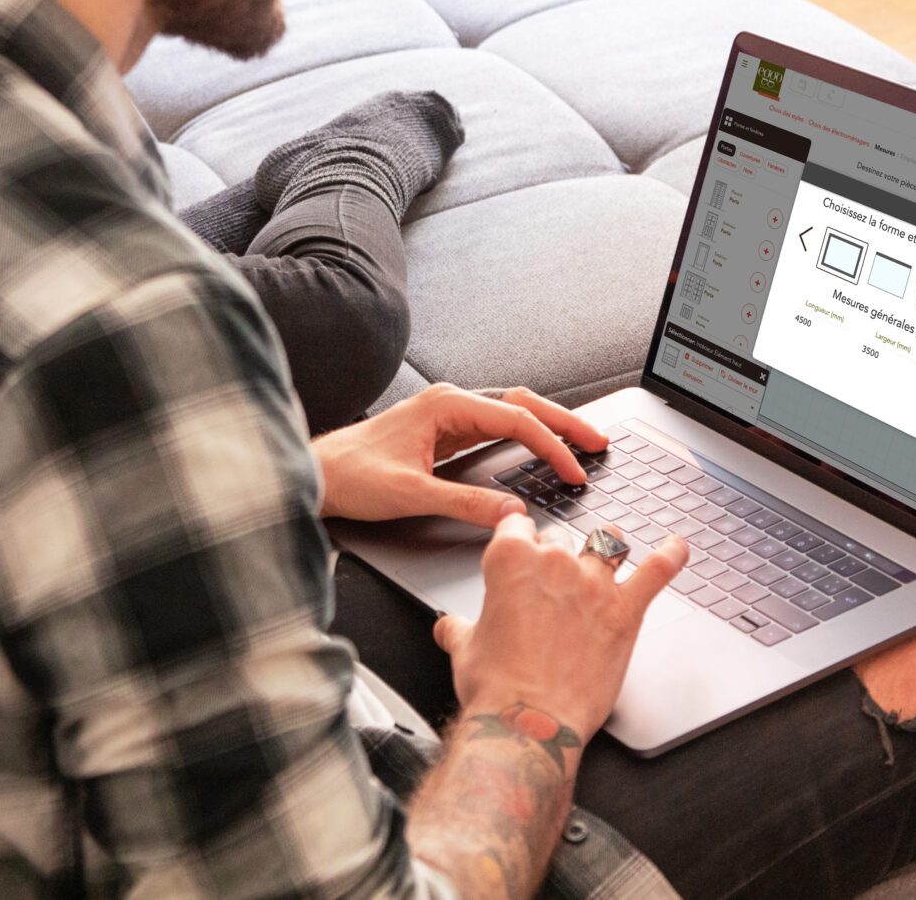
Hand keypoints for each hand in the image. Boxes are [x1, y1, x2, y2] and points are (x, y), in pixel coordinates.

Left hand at [312, 382, 608, 527]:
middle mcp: (450, 404)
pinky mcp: (445, 433)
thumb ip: (463, 502)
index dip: (551, 445)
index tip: (574, 471)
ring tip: (582, 443)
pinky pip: (496, 428)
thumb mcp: (410, 494)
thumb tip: (510, 511)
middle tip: (599, 442)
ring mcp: (448, 416)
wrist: (316, 474)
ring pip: (511, 414)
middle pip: (522, 404)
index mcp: (446, 406)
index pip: (516, 419)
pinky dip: (525, 437)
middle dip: (564, 422)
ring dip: (548, 426)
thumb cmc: (351, 475)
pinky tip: (541, 448)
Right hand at [436, 515, 687, 742]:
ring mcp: (593, 584)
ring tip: (608, 551)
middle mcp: (554, 562)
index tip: (520, 541)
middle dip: (557, 552)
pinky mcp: (625, 612)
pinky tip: (677, 547)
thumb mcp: (464, 651)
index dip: (518, 534)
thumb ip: (458, 629)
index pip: (516, 523)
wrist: (530, 724)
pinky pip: (655, 573)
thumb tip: (450, 627)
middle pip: (560, 535)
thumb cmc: (495, 690)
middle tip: (553, 582)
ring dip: (606, 545)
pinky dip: (669, 556)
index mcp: (509, 560)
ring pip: (607, 541)